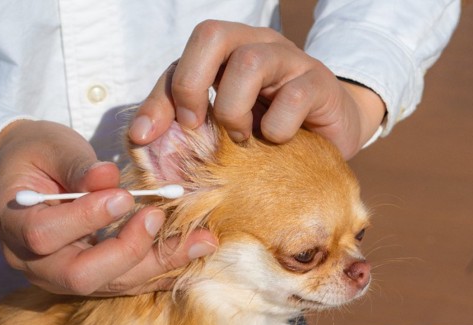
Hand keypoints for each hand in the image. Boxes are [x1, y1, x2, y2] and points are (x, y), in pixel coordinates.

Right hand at [0, 120, 216, 295]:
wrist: (29, 178)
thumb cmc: (37, 156)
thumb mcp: (51, 148)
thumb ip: (77, 166)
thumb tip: (108, 177)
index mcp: (14, 227)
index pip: (45, 235)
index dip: (85, 218)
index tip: (122, 195)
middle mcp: (37, 265)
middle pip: (83, 276)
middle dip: (127, 249)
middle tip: (157, 216)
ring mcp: (65, 278)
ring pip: (114, 283)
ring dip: (160, 262)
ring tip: (202, 240)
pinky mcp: (94, 279)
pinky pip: (131, 283)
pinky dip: (165, 271)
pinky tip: (196, 255)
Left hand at [128, 20, 385, 158]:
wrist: (331, 133)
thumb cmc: (270, 128)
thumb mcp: (224, 125)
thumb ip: (185, 122)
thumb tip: (141, 137)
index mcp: (229, 51)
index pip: (184, 56)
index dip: (162, 96)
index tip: (150, 137)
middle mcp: (258, 44)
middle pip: (212, 35)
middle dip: (192, 85)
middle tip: (197, 126)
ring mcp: (291, 59)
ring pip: (249, 62)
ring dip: (234, 110)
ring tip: (242, 138)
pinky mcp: (320, 83)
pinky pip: (293, 97)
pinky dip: (277, 128)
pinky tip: (278, 141)